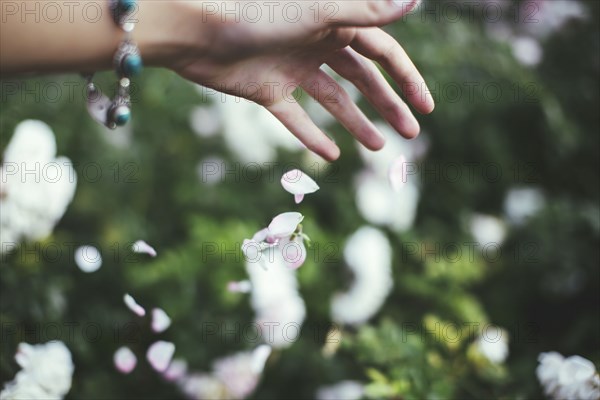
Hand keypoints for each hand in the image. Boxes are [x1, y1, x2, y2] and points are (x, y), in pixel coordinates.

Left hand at [171, 0, 433, 160]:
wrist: (199, 33)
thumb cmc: (258, 14)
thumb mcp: (320, 12)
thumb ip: (368, 10)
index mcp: (334, 23)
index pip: (383, 53)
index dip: (407, 79)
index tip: (426, 108)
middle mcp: (316, 45)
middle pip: (362, 79)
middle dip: (387, 105)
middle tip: (410, 134)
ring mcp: (292, 70)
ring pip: (333, 100)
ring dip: (356, 123)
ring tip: (378, 149)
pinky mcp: (268, 91)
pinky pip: (295, 117)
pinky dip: (312, 134)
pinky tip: (331, 155)